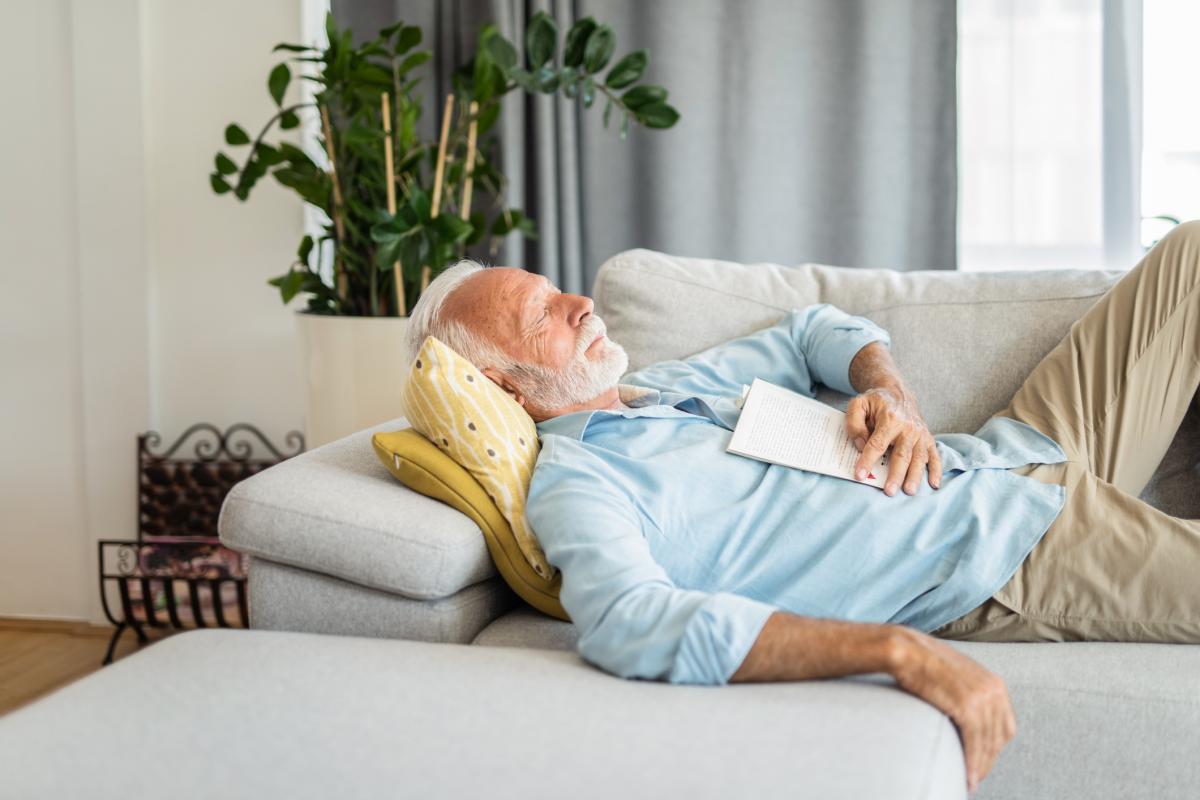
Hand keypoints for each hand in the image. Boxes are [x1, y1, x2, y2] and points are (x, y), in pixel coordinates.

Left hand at [845, 386, 941, 495]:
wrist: (898, 392)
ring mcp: (920, 434)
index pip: (877, 444)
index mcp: (889, 419)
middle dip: (895, 474)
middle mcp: (908, 428)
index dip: (867, 460)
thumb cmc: (875, 402)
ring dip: (914, 476)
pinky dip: (935, 470)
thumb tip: (860, 444)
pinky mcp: (927, 438)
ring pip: (918, 458)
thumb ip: (854, 423)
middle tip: (889, 491)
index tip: (859, 475)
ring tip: (909, 491)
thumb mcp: (858, 404)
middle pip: (901, 455)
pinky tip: (934, 484)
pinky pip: (934, 455)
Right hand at [887, 627, 1016, 793]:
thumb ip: (969, 693)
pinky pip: (975, 742)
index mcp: (995, 683)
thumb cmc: (924, 663)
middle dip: (988, 760)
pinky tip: (968, 775)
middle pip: (998, 738)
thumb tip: (965, 715)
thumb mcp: (957, 676)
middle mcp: (994, 690)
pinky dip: (973, 762)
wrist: (906, 650)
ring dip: (980, 767)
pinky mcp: (967, 706)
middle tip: (975, 777)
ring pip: (988, 744)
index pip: (1005, 726)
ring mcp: (982, 698)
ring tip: (970, 782)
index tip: (982, 760)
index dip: (994, 747)